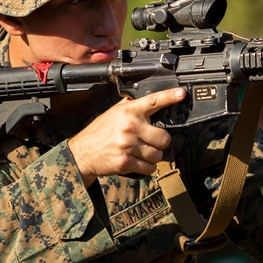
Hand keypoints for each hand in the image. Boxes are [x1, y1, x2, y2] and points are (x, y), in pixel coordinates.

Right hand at [67, 88, 185, 186]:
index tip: (181, 94)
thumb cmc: (99, 133)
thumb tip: (147, 102)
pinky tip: (138, 161)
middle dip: (160, 142)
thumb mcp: (112, 113)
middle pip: (164, 137)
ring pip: (158, 155)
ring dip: (153, 156)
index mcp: (128, 111)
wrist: (82, 153)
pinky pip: (150, 168)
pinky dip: (147, 167)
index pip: (153, 101)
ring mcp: (128, 145)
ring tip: (142, 152)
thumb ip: (129, 107)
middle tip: (151, 142)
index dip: (169, 96)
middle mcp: (130, 127)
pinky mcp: (126, 162)